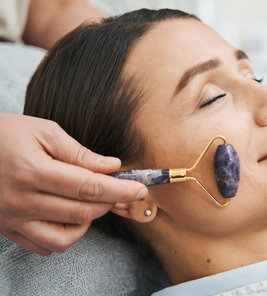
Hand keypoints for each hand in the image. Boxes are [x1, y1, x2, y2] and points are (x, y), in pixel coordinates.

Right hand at [0, 113, 147, 254]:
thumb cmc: (4, 134)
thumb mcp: (43, 132)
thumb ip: (79, 153)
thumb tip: (112, 167)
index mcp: (32, 171)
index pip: (89, 188)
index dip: (120, 190)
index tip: (140, 188)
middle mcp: (20, 201)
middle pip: (82, 212)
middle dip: (110, 203)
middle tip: (119, 189)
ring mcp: (11, 219)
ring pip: (64, 238)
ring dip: (87, 222)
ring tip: (89, 202)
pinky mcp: (6, 230)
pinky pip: (44, 246)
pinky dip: (65, 236)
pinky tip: (68, 215)